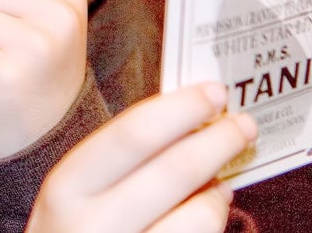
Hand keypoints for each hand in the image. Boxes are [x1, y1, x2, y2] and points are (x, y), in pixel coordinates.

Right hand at [27, 83, 257, 232]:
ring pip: (200, 216)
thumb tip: (188, 118)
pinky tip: (208, 211)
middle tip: (243, 124)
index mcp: (68, 188)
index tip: (214, 92)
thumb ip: (117, 159)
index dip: (182, 108)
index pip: (134, 135)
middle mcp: (93, 226)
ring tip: (221, 181)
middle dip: (219, 141)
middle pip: (176, 171)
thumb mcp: (74, 192)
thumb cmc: (72, 228)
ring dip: (219, 192)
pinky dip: (213, 220)